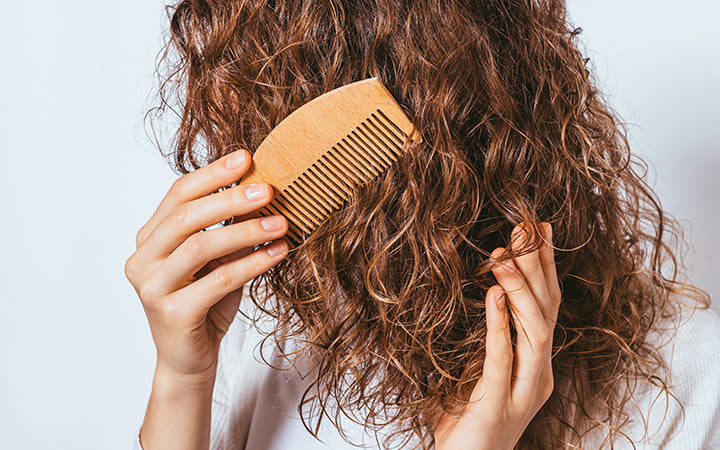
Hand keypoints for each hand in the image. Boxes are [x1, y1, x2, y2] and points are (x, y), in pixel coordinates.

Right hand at [124, 149, 288, 384]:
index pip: (177, 194)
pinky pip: (218, 280)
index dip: (212, 174)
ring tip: (281, 222)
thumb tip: (263, 191)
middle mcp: (142, 259)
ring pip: (200, 246)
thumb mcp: (217, 259)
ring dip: (245, 230)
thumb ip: (228, 228)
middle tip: (268, 189)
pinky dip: (253, 263)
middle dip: (230, 198)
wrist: (189, 359)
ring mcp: (152, 287)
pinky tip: (278, 252)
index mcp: (149, 239)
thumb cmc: (204, 303)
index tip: (246, 158)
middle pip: (186, 216)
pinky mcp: (172, 313)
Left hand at [434, 222, 560, 449]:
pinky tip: (492, 295)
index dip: (546, 267)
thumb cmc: (466, 420)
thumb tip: (484, 291)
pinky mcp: (497, 406)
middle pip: (548, 312)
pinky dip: (499, 326)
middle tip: (526, 226)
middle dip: (539, 266)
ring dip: (520, 289)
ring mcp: (522, 393)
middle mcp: (539, 376)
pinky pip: (502, 361)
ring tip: (503, 254)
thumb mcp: (480, 371)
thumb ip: (490, 339)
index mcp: (536, 366)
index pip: (548, 307)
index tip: (539, 229)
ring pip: (535, 332)